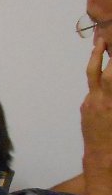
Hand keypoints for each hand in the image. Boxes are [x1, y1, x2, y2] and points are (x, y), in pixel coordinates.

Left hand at [82, 39, 111, 160]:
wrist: (103, 158)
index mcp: (111, 102)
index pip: (111, 75)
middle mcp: (98, 101)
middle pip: (96, 71)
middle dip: (100, 52)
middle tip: (104, 37)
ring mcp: (89, 104)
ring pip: (92, 78)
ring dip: (97, 60)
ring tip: (100, 44)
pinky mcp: (85, 108)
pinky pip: (93, 90)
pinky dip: (100, 80)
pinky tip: (106, 73)